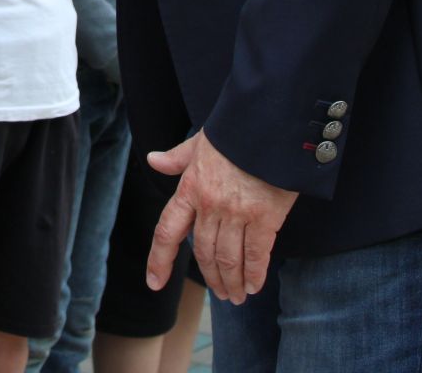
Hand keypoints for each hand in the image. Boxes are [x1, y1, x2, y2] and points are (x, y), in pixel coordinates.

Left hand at [147, 129, 297, 303]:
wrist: (268, 125)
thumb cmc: (234, 134)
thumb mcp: (199, 144)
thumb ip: (177, 158)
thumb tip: (153, 160)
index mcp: (189, 188)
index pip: (167, 231)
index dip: (159, 260)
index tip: (154, 283)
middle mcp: (209, 205)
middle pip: (203, 252)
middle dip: (211, 278)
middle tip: (221, 294)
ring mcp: (236, 213)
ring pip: (228, 258)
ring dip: (231, 281)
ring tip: (236, 295)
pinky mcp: (265, 217)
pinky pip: (256, 254)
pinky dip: (254, 274)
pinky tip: (254, 285)